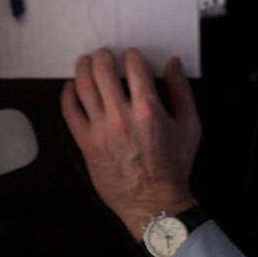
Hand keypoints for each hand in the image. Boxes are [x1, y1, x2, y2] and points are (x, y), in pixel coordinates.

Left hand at [61, 47, 200, 242]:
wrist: (154, 203)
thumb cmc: (174, 166)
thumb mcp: (190, 126)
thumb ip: (181, 91)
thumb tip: (172, 62)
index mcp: (148, 110)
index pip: (133, 67)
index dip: (131, 55)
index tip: (130, 55)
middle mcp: (121, 117)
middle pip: (103, 71)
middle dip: (102, 56)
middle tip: (103, 54)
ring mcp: (100, 130)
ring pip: (83, 87)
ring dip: (82, 68)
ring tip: (85, 62)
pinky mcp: (86, 144)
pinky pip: (69, 112)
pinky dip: (67, 95)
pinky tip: (71, 88)